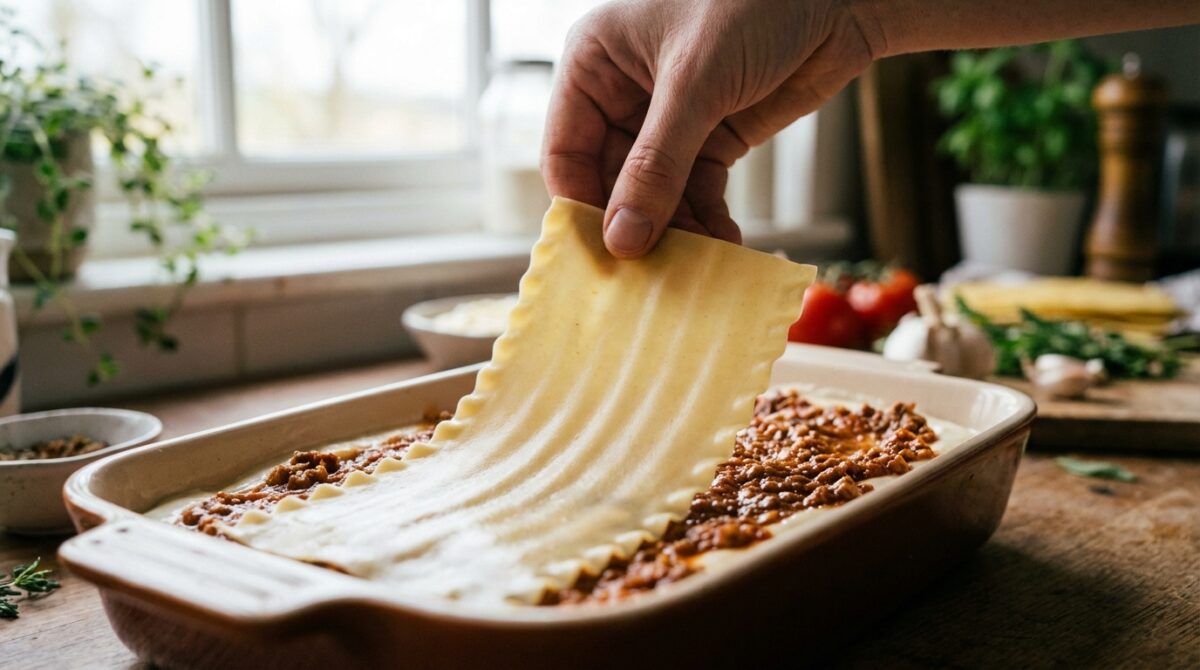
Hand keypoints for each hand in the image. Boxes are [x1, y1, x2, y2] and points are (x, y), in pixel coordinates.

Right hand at [541, 0, 877, 257]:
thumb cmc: (757, 4)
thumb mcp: (697, 83)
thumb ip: (657, 164)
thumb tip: (622, 239)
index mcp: (595, 62)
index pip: (566, 151)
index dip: (581, 207)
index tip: (601, 259)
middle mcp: (623, 93)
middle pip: (609, 182)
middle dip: (634, 227)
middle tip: (650, 277)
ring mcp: (669, 119)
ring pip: (655, 196)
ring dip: (675, 233)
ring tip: (694, 270)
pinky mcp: (711, 137)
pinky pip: (695, 193)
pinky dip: (707, 223)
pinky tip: (723, 249)